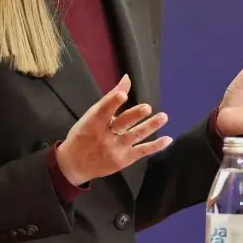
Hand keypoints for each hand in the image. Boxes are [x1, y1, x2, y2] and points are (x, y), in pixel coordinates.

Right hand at [56, 75, 172, 186]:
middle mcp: (105, 135)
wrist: (75, 164)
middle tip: (147, 107)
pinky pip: (142, 151)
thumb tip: (127, 78)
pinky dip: (155, 146)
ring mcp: (116, 149)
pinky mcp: (124, 159)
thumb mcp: (91, 115)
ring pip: (135, 136)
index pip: (104, 111)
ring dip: (151, 126)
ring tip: (163, 117)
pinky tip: (167, 139)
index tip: (122, 95)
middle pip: (121, 124)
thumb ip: (110, 98)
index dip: (112, 102)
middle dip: (134, 116)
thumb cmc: (83, 134)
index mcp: (94, 122)